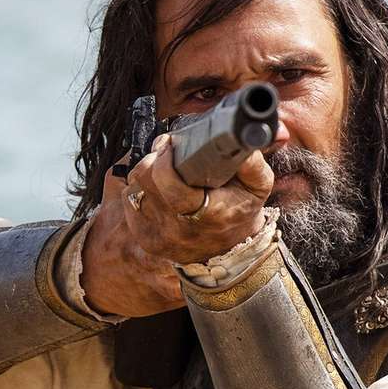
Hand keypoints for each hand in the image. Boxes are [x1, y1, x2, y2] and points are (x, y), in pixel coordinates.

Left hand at [80, 135, 272, 316]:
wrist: (229, 252)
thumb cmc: (240, 213)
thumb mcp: (257, 187)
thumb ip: (250, 161)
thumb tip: (236, 136)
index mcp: (207, 215)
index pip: (171, 184)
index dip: (165, 160)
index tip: (171, 144)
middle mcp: (178, 229)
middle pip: (146, 181)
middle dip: (154, 159)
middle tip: (168, 152)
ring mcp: (159, 236)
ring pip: (134, 189)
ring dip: (145, 173)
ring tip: (163, 170)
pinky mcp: (145, 238)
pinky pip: (130, 202)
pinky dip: (140, 189)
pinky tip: (157, 188)